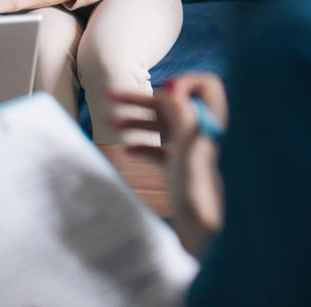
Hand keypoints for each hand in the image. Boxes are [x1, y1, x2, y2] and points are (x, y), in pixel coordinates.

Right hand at [106, 73, 227, 256]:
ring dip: (134, 122)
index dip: (184, 84)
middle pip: (172, 105)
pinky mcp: (181, 169)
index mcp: (210, 125)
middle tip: (109, 96)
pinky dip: (143, 146)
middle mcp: (201, 133)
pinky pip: (160, 148)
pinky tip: (127, 151)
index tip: (164, 94)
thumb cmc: (197, 196)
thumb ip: (182, 119)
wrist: (199, 235)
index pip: (208, 87)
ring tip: (109, 122)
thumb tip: (173, 91)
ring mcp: (191, 151)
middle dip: (140, 100)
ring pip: (161, 126)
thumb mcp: (187, 152)